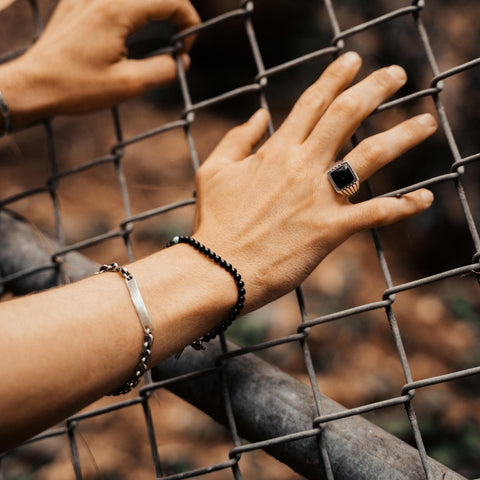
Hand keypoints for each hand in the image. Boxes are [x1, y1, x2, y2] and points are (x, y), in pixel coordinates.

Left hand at [0, 0, 199, 128]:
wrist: (34, 84)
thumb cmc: (77, 87)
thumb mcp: (128, 85)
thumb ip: (163, 70)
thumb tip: (182, 61)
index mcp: (116, 10)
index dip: (188, 20)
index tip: (187, 48)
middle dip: (174, 12)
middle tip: (178, 40)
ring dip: (153, 9)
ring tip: (159, 33)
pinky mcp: (77, 3)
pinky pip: (115, 0)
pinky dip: (132, 9)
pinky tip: (129, 30)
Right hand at [193, 52, 436, 310]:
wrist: (218, 269)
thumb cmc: (214, 221)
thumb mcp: (214, 171)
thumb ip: (239, 138)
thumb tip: (261, 114)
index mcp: (276, 151)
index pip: (311, 103)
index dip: (334, 77)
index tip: (352, 59)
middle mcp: (301, 166)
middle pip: (346, 116)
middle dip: (375, 88)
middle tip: (396, 74)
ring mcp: (317, 197)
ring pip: (369, 156)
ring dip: (403, 136)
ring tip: (427, 122)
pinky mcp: (329, 230)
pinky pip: (374, 213)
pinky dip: (403, 206)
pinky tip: (425, 198)